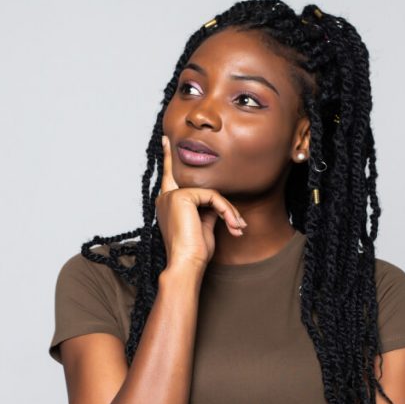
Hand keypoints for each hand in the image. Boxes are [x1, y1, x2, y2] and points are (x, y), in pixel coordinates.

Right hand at [157, 134, 246, 270]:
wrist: (187, 263)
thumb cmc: (195, 252)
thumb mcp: (203, 225)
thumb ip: (207, 208)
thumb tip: (217, 200)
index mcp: (167, 203)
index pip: (169, 176)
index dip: (169, 157)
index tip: (166, 140)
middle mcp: (166, 197)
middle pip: (202, 189)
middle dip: (225, 207)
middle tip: (239, 227)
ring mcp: (172, 195)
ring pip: (211, 193)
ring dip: (229, 212)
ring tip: (237, 230)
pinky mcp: (181, 196)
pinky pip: (212, 196)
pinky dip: (226, 210)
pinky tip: (231, 225)